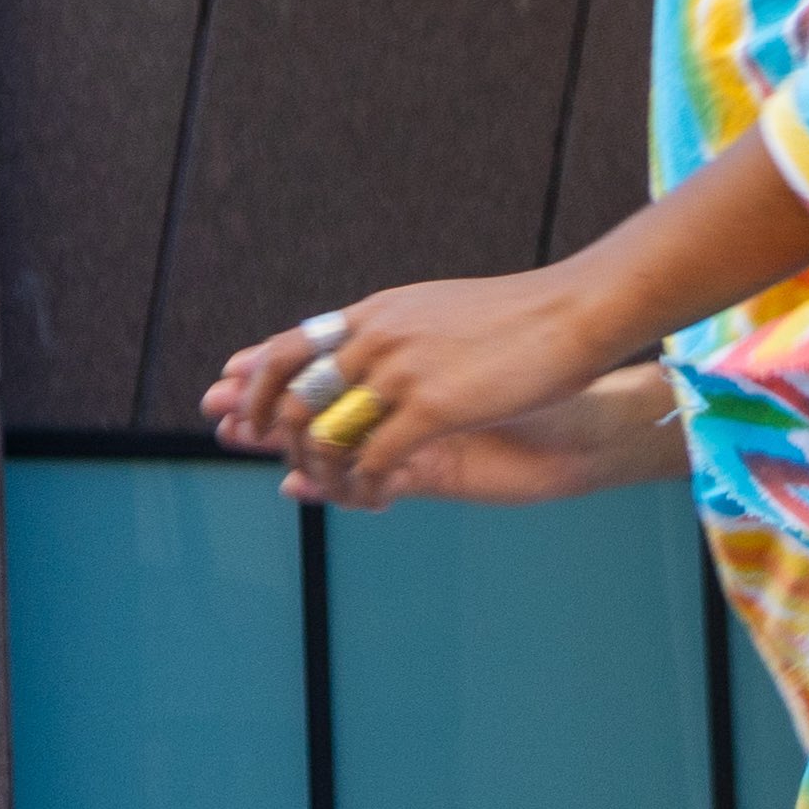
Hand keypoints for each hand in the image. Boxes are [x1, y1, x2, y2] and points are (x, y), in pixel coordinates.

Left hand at [203, 264, 639, 509]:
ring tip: (336, 485)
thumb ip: (396, 331)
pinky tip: (376, 497)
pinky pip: (372, 460)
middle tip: (271, 460)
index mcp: (380, 313)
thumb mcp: (442, 311)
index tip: (229, 403)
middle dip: (267, 432)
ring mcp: (401, 373)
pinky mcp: (431, 408)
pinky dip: (363, 487)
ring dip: (320, 469)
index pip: (289, 345)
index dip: (253, 379)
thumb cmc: (525, 315)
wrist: (579, 312)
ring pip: (324, 433)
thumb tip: (365, 342)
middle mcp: (378, 339)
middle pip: (292, 393)